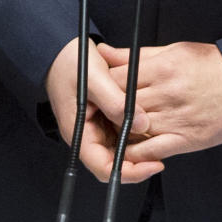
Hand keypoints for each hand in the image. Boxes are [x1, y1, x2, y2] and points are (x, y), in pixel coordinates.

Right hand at [45, 38, 164, 183]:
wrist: (60, 48)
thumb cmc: (70, 62)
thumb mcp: (95, 79)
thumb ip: (117, 103)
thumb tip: (142, 124)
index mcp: (80, 134)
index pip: (104, 168)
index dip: (129, 172)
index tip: (152, 165)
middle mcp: (87, 135)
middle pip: (114, 162)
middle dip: (138, 161)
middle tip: (161, 153)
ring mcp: (95, 127)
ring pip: (120, 147)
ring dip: (138, 145)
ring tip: (158, 137)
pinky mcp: (103, 116)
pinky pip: (121, 130)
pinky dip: (134, 129)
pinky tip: (148, 121)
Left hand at [98, 41, 221, 164]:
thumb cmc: (214, 66)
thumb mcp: (175, 50)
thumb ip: (137, 55)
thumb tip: (104, 52)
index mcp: (163, 67)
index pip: (116, 78)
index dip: (102, 86)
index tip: (98, 90)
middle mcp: (167, 93)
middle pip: (120, 104)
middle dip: (107, 110)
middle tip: (100, 112)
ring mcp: (176, 119)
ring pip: (132, 129)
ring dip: (118, 131)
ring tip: (112, 129)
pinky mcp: (186, 140)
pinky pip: (151, 150)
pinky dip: (135, 152)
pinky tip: (130, 148)